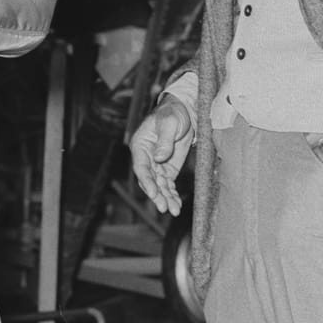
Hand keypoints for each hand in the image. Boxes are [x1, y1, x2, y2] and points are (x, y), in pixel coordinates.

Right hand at [130, 97, 193, 216]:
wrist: (182, 112)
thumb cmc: (172, 113)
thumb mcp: (169, 123)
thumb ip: (164, 140)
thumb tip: (159, 158)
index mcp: (140, 145)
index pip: (141, 167)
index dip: (146, 181)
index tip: (153, 193)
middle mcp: (146, 158)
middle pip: (149, 180)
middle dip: (156, 195)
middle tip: (163, 207)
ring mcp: (157, 165)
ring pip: (159, 185)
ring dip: (165, 198)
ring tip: (173, 210)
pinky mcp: (167, 169)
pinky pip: (168, 185)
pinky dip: (171, 195)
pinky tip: (176, 206)